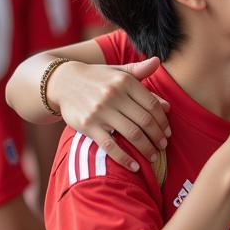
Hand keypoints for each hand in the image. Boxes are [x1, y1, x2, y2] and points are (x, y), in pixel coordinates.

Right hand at [47, 58, 170, 169]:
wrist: (61, 82)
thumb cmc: (96, 78)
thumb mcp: (117, 71)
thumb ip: (138, 71)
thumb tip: (158, 63)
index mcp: (125, 82)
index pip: (152, 105)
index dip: (163, 121)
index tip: (168, 133)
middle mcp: (114, 95)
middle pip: (145, 121)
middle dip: (158, 137)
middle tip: (163, 146)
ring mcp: (100, 111)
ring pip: (132, 134)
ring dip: (147, 148)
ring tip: (153, 156)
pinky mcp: (88, 126)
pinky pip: (110, 146)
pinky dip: (125, 158)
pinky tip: (135, 166)